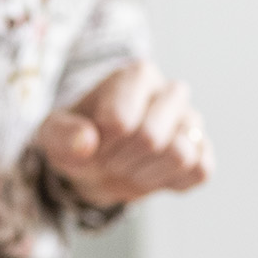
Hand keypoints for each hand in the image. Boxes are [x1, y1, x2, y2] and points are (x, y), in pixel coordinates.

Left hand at [34, 62, 212, 208]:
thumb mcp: (54, 133)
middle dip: (121, 161)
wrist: (98, 162)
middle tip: (108, 161)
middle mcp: (171, 92)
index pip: (120, 120)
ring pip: (181, 154)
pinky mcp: (203, 149)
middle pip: (151, 137)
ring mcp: (191, 121)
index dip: (100, 144)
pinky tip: (153, 174)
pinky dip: (172, 181)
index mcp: (137, 75)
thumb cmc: (79, 138)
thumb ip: (62, 134)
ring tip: (130, 167)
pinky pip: (200, 170)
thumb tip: (87, 142)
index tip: (90, 143)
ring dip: (146, 174)